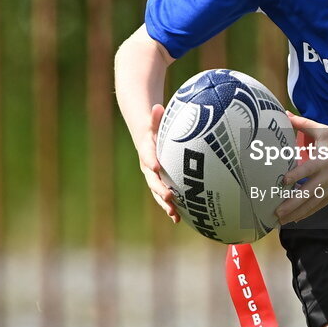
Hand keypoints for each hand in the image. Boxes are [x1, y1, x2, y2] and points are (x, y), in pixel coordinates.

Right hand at [138, 103, 180, 222]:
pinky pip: (165, 198)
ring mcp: (153, 178)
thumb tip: (158, 106)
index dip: (151, 160)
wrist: (147, 141)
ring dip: (165, 204)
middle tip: (169, 196)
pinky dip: (171, 208)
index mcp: (147, 151)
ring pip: (158, 192)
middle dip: (160, 189)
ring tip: (173, 214)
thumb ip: (156, 117)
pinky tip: (180, 220)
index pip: (148, 155)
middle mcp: (148, 167)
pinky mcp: (161, 185)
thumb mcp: (155, 123)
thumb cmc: (155, 131)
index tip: (156, 166)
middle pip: (152, 180)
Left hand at [275, 112, 327, 224]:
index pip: (307, 170)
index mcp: (322, 161)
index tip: (282, 181)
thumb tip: (285, 113)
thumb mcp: (324, 131)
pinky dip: (307, 214)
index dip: (295, 176)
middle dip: (291, 204)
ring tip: (280, 221)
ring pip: (311, 205)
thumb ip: (303, 124)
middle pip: (307, 194)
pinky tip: (294, 220)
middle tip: (275, 212)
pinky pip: (318, 207)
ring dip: (295, 213)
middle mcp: (326, 178)